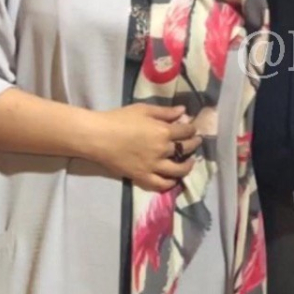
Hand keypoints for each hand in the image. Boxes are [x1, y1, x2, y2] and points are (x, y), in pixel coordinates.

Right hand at [86, 104, 200, 191]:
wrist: (97, 137)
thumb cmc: (118, 119)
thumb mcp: (143, 110)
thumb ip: (164, 112)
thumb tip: (183, 111)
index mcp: (163, 131)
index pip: (186, 132)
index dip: (192, 129)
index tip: (193, 129)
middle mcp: (162, 150)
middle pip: (185, 149)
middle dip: (193, 144)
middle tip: (195, 142)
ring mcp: (153, 165)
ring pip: (178, 170)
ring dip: (187, 166)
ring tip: (189, 163)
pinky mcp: (142, 177)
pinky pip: (161, 184)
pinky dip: (170, 183)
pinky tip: (173, 180)